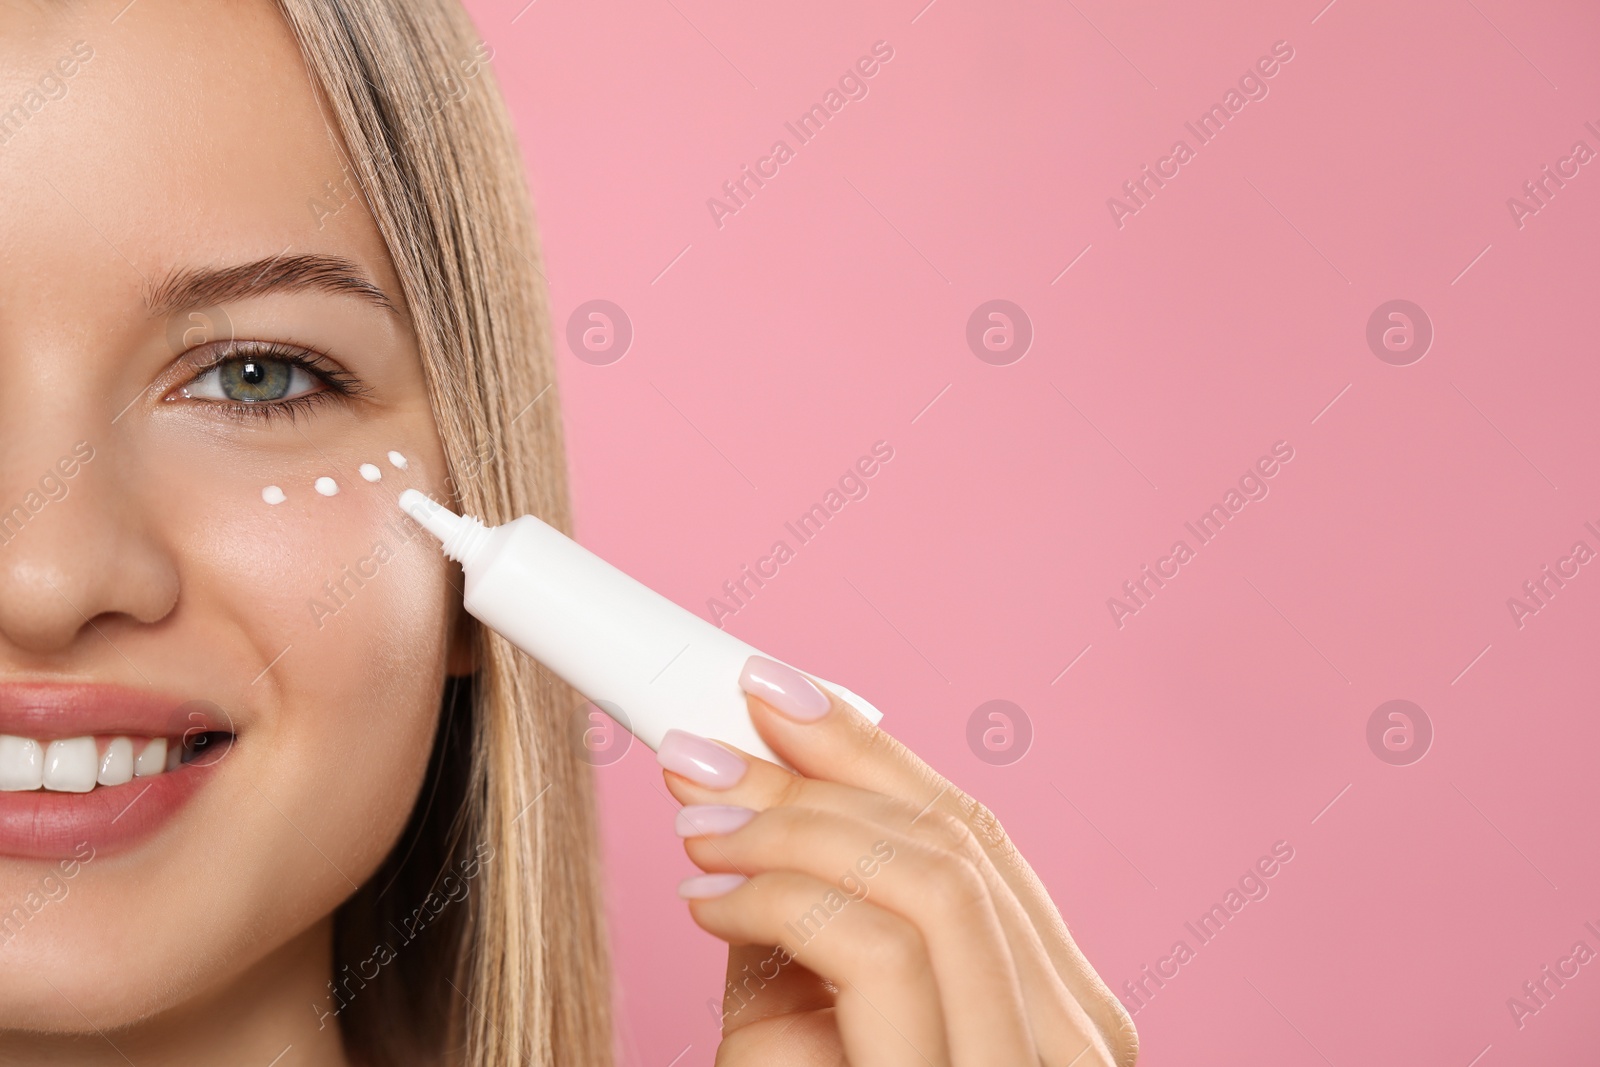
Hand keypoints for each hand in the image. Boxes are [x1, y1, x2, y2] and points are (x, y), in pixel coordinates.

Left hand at [658, 656, 1137, 1066]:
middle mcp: (1073, 1040)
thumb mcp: (809, 1042)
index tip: (773, 693)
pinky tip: (711, 899)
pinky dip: (787, 898)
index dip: (868, 748)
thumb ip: (802, 937)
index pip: (975, 840)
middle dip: (820, 769)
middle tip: (708, 742)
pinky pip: (886, 954)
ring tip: (697, 818)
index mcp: (1053, 1014)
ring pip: (934, 879)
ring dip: (795, 823)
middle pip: (960, 842)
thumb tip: (740, 807)